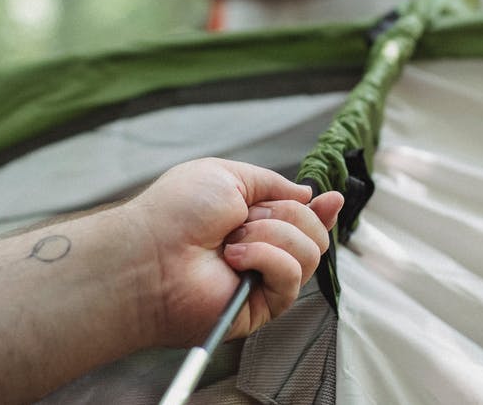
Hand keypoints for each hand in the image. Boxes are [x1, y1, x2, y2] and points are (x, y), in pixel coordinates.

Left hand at [126, 158, 341, 346]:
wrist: (151, 253)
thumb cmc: (175, 212)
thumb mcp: (227, 176)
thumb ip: (272, 182)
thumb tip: (308, 195)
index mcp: (253, 219)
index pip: (303, 219)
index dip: (321, 210)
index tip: (331, 200)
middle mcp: (262, 250)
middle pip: (314, 232)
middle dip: (284, 216)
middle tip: (244, 219)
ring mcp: (263, 279)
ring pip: (309, 252)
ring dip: (272, 235)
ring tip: (232, 241)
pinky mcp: (262, 307)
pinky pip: (292, 277)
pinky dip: (266, 258)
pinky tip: (235, 259)